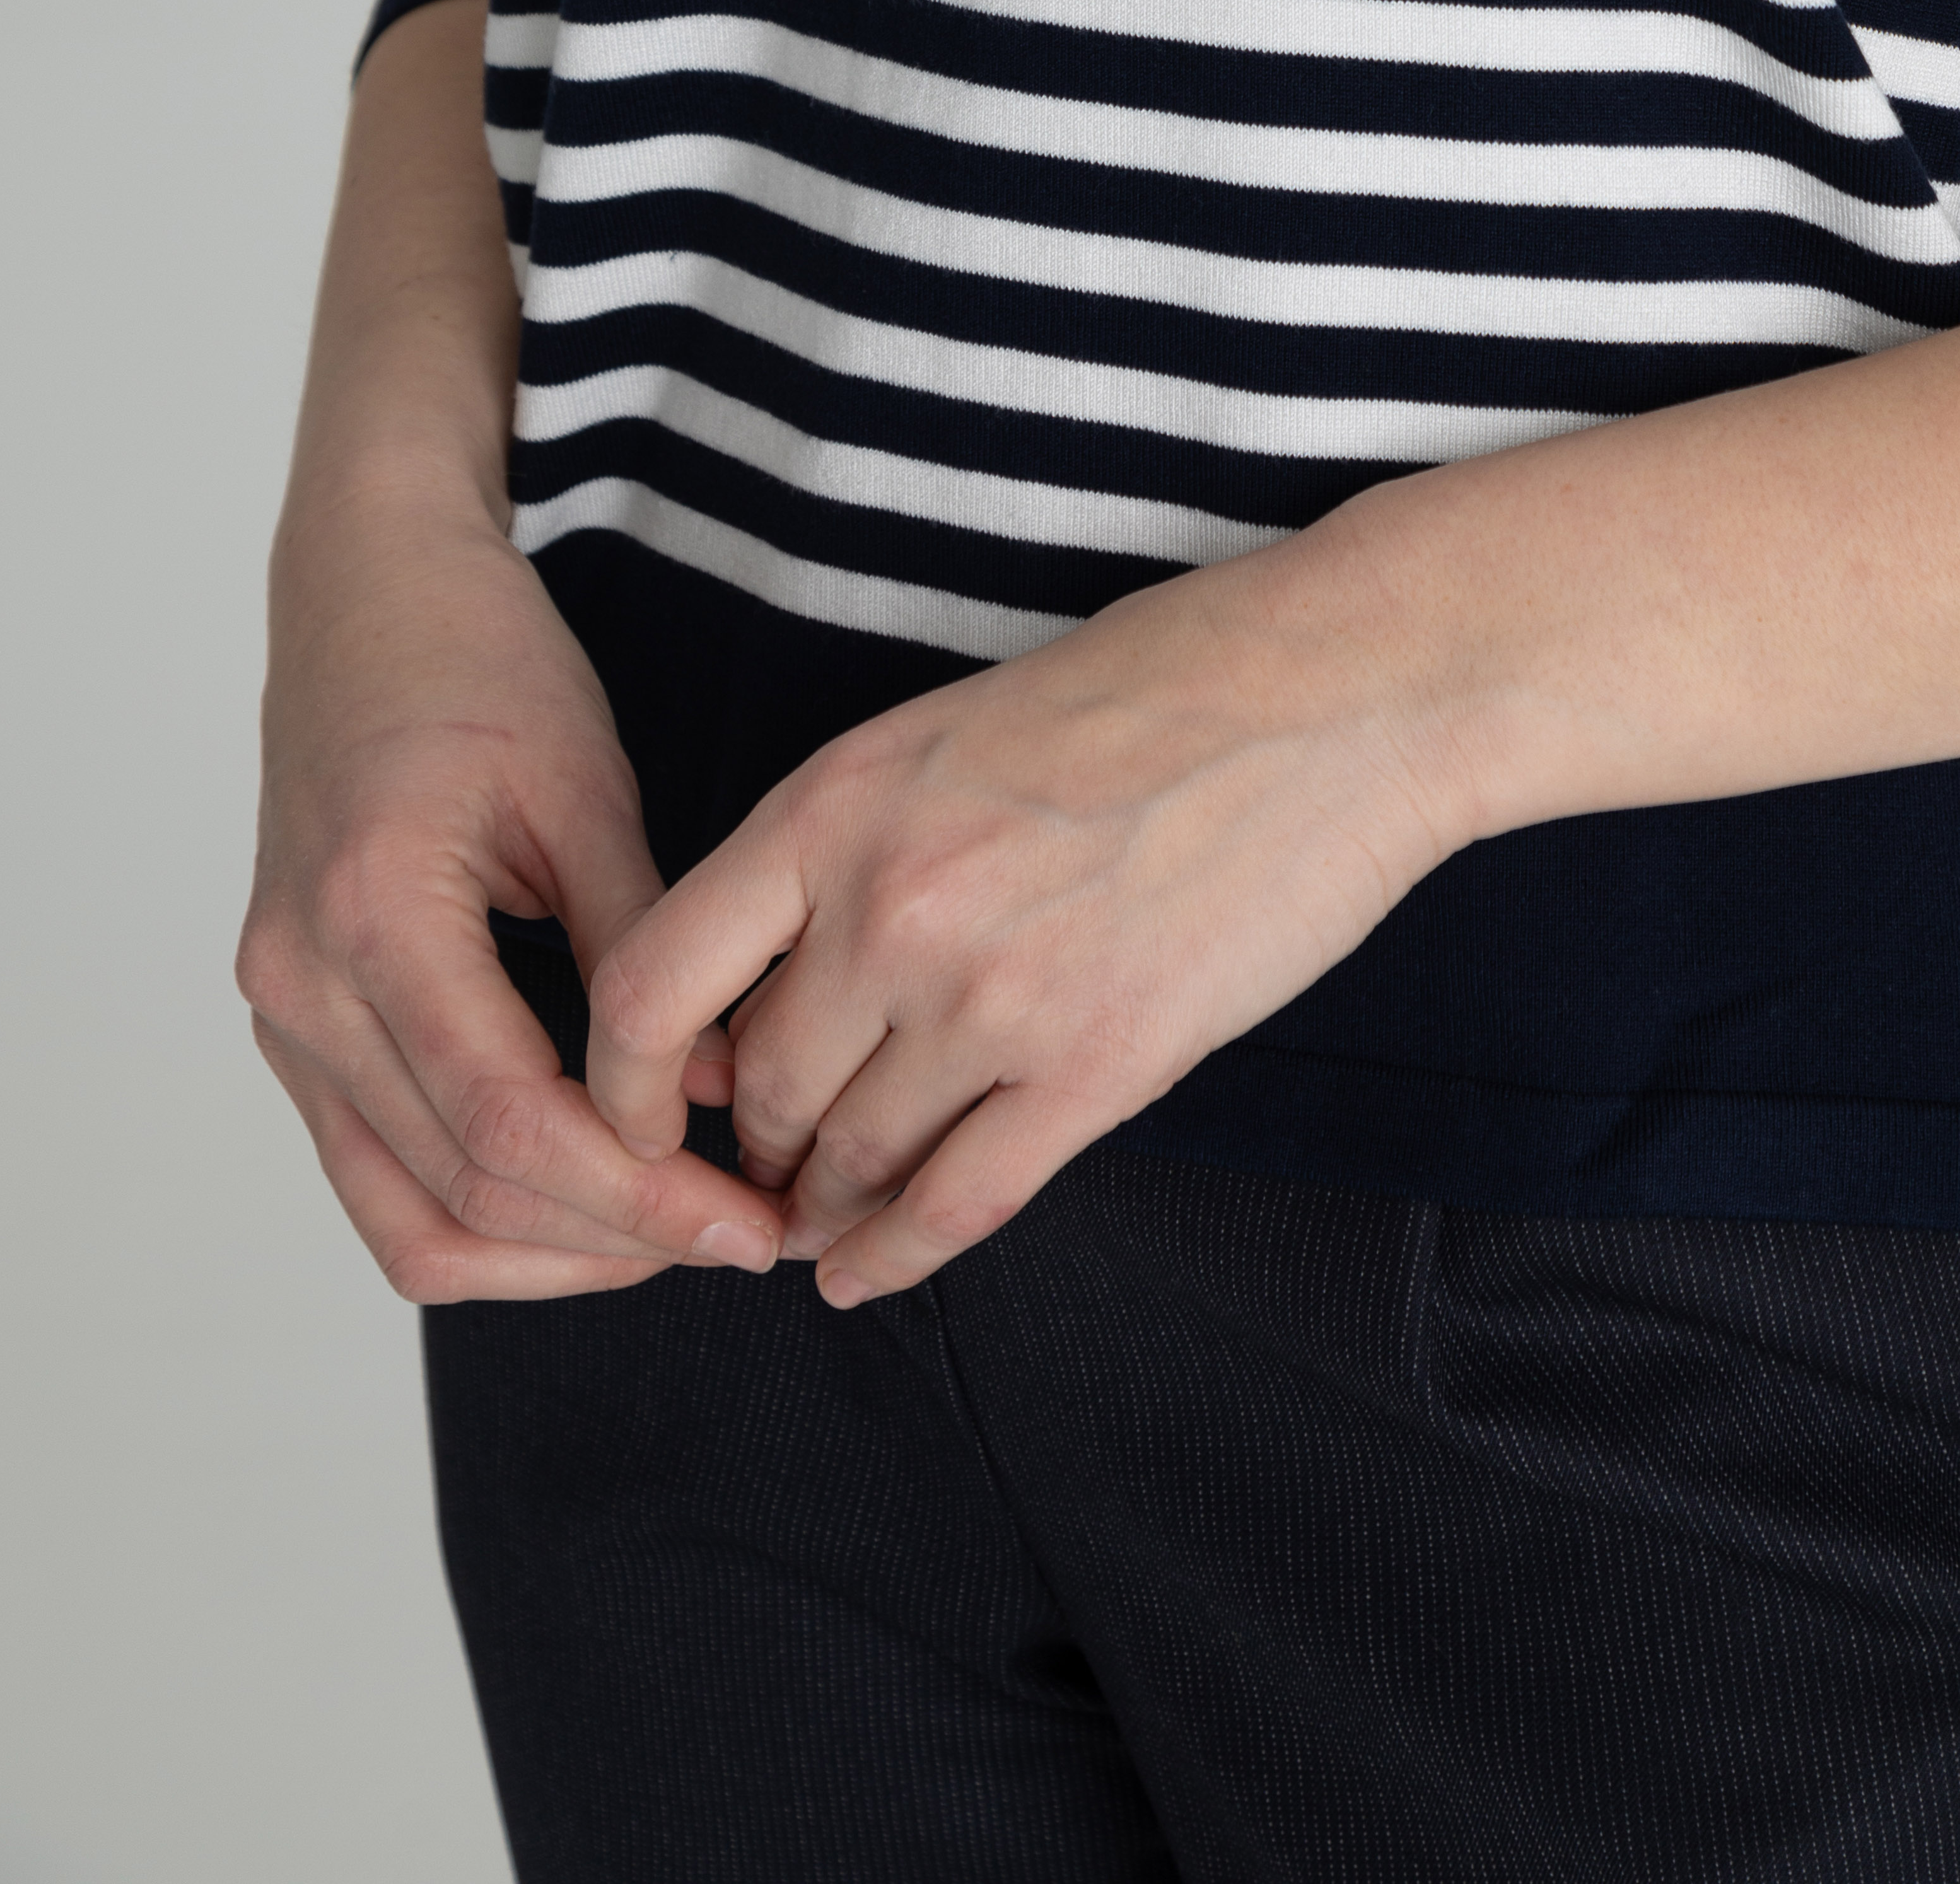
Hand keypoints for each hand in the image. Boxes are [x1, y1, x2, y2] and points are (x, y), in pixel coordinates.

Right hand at [239, 495, 784, 1301]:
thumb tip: (723, 1092)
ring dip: (547, 1254)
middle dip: (613, 1238)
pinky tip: (589, 1198)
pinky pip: (380, 1178)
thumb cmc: (477, 660)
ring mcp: (284, 1018)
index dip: (636, 1192)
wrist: (365, 594)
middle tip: (741, 1235)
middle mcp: (303, 986)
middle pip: (461, 1191)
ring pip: (409, 1220)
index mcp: (373, 912)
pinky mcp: (298, 1029)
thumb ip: (647, 949)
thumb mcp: (586, 788)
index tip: (745, 1216)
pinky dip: (482, 1215)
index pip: (507, 1122)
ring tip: (676, 1234)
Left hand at [584, 540, 1460, 1306]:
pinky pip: (959, 1202)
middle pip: (758, 1090)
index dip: (622, 1083)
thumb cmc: (1160, 682)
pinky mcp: (1100, 1066)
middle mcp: (890, 907)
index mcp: (837, 804)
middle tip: (755, 1176)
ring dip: (821, 1209)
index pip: (650, 983)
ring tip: (813, 1226)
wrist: (1338, 690)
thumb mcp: (951, 727)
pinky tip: (862, 1277)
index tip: (640, 1115)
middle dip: (750, 1150)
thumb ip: (855, 844)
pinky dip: (895, 1258)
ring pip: (852, 1160)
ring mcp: (993, 996)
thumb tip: (789, 969)